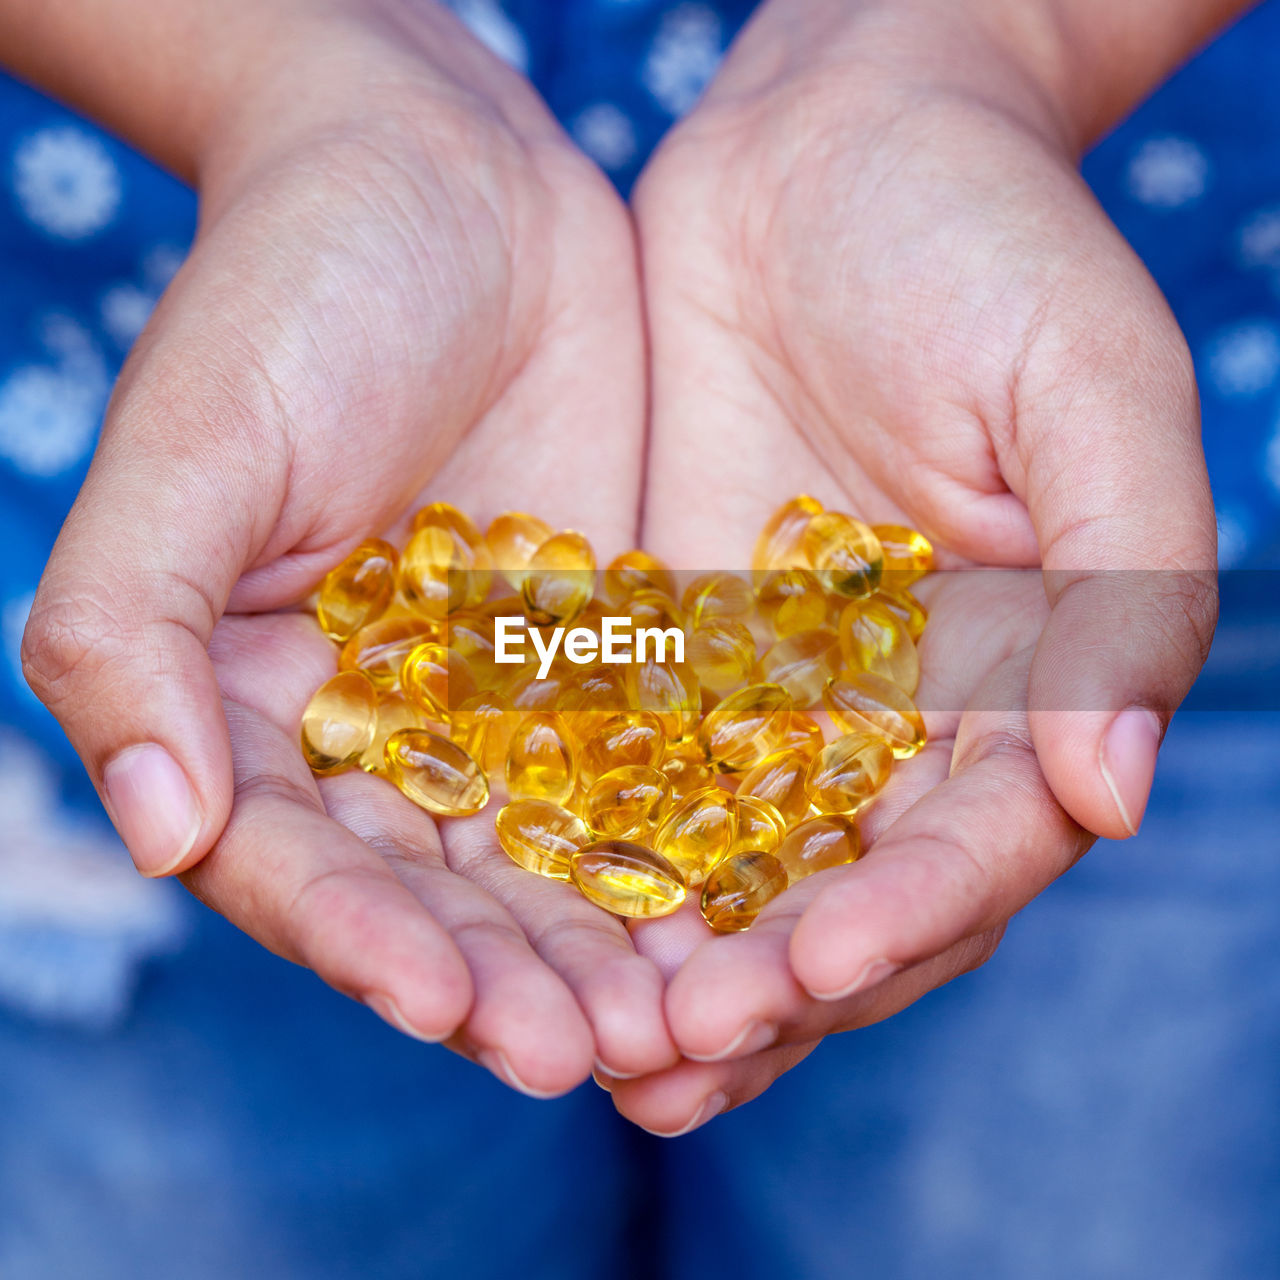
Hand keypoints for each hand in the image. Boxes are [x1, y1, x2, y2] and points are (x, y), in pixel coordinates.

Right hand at [20, 1, 674, 1092]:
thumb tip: (146, 827)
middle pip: (440, 893)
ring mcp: (501, 700)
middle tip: (595, 1057)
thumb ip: (129, 632)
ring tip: (684, 1022)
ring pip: (558, 857)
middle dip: (511, 980)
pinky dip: (694, 840)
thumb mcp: (191, 445)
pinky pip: (653, 766)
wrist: (444, 179)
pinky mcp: (609, 657)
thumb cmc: (289, 288)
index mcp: (252, 707)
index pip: (301, 865)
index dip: (365, 946)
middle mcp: (376, 727)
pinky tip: (751, 901)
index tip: (447, 1009)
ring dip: (614, 945)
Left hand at [602, 0, 1217, 1132]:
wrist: (835, 150)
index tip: (818, 961)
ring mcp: (778, 690)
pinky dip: (588, 852)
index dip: (907, 914)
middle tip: (672, 1059)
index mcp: (1022, 683)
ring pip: (729, 866)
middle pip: (843, 893)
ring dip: (666, 963)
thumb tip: (1111, 793)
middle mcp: (899, 715)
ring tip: (592, 1050)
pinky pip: (627, 769)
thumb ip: (1121, 592)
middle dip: (769, 983)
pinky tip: (523, 919)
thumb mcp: (1090, 394)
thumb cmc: (993, 244)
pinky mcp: (672, 647)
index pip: (973, 844)